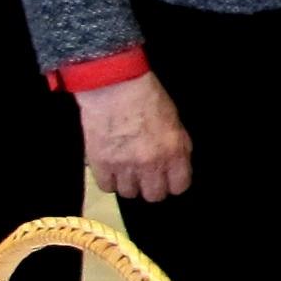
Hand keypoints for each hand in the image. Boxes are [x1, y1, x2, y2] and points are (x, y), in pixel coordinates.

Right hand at [75, 70, 191, 203]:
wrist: (114, 85)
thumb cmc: (147, 96)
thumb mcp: (174, 120)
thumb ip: (178, 146)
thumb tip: (178, 164)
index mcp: (174, 152)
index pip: (179, 187)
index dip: (172, 183)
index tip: (166, 178)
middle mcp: (151, 164)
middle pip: (154, 196)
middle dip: (150, 186)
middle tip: (144, 174)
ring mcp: (125, 166)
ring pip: (129, 193)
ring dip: (128, 183)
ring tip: (124, 168)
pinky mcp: (101, 163)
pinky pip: (106, 186)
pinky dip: (108, 179)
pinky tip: (109, 167)